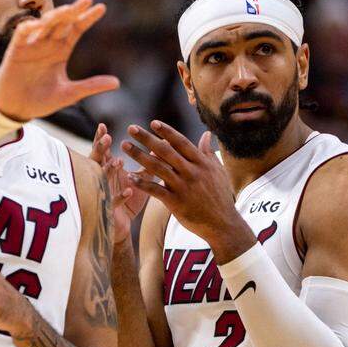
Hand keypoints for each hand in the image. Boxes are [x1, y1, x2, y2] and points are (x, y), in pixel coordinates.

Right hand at [0, 0, 119, 121]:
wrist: (16, 109)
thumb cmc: (41, 101)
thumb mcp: (69, 94)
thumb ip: (91, 86)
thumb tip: (117, 83)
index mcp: (61, 51)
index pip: (76, 29)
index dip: (88, 19)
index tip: (101, 7)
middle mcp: (48, 44)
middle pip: (63, 22)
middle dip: (74, 10)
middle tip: (86, 0)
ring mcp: (32, 46)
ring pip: (45, 24)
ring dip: (55, 16)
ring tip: (67, 10)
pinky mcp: (16, 51)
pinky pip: (22, 34)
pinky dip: (29, 27)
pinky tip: (38, 23)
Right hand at [88, 124, 149, 244]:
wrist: (122, 227)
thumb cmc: (129, 200)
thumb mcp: (139, 179)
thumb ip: (147, 163)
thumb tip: (160, 145)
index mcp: (108, 171)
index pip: (102, 152)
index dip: (100, 140)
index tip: (102, 126)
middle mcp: (102, 181)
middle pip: (96, 162)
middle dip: (100, 150)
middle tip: (106, 138)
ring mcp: (103, 195)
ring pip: (102, 180)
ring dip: (110, 171)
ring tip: (118, 161)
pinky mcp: (108, 211)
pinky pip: (113, 202)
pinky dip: (121, 196)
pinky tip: (129, 190)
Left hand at [121, 121, 254, 261]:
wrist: (223, 223)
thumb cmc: (220, 196)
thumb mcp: (217, 171)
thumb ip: (208, 152)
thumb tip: (206, 134)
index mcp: (201, 163)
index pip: (181, 142)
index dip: (167, 132)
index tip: (152, 123)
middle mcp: (191, 172)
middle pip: (165, 151)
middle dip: (147, 138)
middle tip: (131, 128)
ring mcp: (183, 187)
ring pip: (157, 167)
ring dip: (139, 156)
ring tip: (124, 146)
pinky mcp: (176, 202)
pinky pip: (155, 191)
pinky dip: (142, 183)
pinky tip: (129, 176)